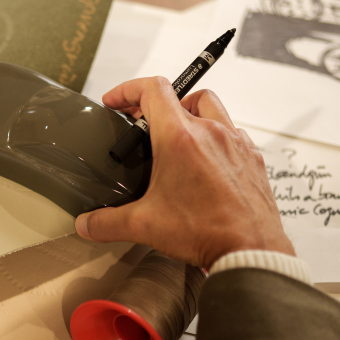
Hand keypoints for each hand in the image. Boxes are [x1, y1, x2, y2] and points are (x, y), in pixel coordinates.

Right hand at [75, 77, 293, 269]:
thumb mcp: (145, 226)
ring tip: (177, 138)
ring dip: (191, 114)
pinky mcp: (252, 158)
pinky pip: (233, 134)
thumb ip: (107, 222)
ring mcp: (235, 143)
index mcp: (180, 138)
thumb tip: (87, 224)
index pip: (152, 89)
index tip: (116, 101)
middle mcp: (211, 133)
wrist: (251, 250)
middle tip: (145, 124)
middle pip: (183, 94)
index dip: (128, 89)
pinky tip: (206, 163)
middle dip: (159, 104)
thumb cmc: (207, 231)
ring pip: (212, 109)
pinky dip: (216, 138)